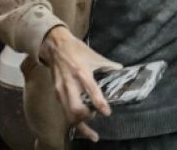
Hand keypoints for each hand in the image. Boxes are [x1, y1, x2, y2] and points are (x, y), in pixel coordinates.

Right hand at [39, 26, 121, 141]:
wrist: (55, 45)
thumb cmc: (76, 50)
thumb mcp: (94, 55)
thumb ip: (108, 65)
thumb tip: (121, 70)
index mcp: (82, 72)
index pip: (92, 91)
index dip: (100, 104)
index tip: (107, 112)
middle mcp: (71, 83)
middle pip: (76, 109)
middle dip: (87, 118)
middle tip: (96, 116)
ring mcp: (61, 89)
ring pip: (68, 114)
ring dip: (79, 125)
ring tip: (90, 132)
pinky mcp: (56, 92)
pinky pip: (64, 110)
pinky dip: (72, 118)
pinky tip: (79, 121)